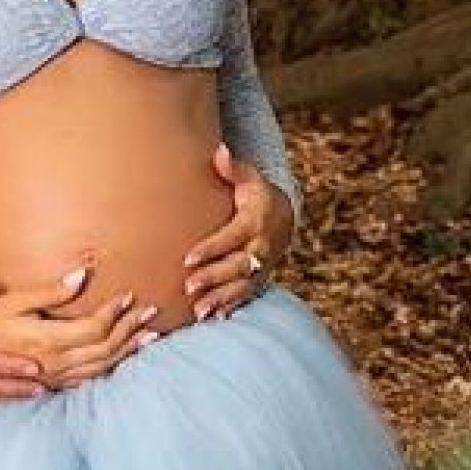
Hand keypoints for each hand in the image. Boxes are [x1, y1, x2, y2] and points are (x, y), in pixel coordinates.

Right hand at [0, 265, 161, 389]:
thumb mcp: (12, 300)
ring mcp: (51, 378)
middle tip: (153, 314)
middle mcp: (53, 364)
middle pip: (104, 349)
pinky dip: (109, 367)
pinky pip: (87, 380)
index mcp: (46, 341)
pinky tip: (121, 359)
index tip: (129, 294)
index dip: (114, 311)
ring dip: (126, 351)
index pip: (94, 328)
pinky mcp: (48, 384)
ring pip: (100, 368)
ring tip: (149, 337)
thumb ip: (49, 291)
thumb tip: (81, 275)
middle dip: (131, 330)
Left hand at [182, 144, 294, 320]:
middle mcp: (261, 247)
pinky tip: (213, 317)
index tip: (187, 259)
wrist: (283, 217)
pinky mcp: (260, 278)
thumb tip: (219, 152)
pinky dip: (231, 306)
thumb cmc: (256, 195)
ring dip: (221, 298)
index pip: (231, 238)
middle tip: (188, 287)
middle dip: (213, 277)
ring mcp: (262, 266)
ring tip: (198, 311)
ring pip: (241, 285)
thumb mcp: (249, 178)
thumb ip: (233, 168)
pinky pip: (247, 295)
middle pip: (236, 266)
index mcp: (255, 222)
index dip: (211, 249)